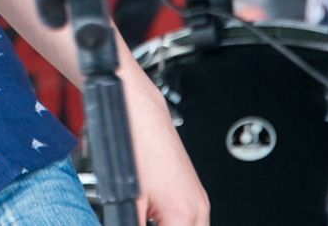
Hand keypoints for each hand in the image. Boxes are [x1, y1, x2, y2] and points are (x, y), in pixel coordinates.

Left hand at [125, 70, 209, 225]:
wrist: (141, 113)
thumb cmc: (137, 144)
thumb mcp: (130, 200)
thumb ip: (130, 223)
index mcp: (185, 212)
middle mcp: (198, 206)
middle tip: (142, 222)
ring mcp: (197, 197)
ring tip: (147, 217)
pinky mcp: (192, 190)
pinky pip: (190, 220)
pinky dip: (174, 223)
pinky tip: (154, 219)